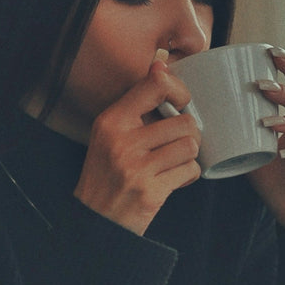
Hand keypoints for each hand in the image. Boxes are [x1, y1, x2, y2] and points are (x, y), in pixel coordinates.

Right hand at [74, 58, 200, 235]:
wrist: (94, 220)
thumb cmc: (106, 174)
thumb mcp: (110, 134)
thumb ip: (135, 104)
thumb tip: (160, 64)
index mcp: (111, 121)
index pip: (155, 85)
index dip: (179, 90)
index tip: (181, 103)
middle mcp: (121, 141)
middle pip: (184, 121)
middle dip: (188, 134)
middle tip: (177, 144)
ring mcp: (136, 168)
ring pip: (190, 145)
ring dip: (189, 156)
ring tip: (174, 162)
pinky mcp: (150, 192)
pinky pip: (189, 171)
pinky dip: (188, 176)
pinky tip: (174, 179)